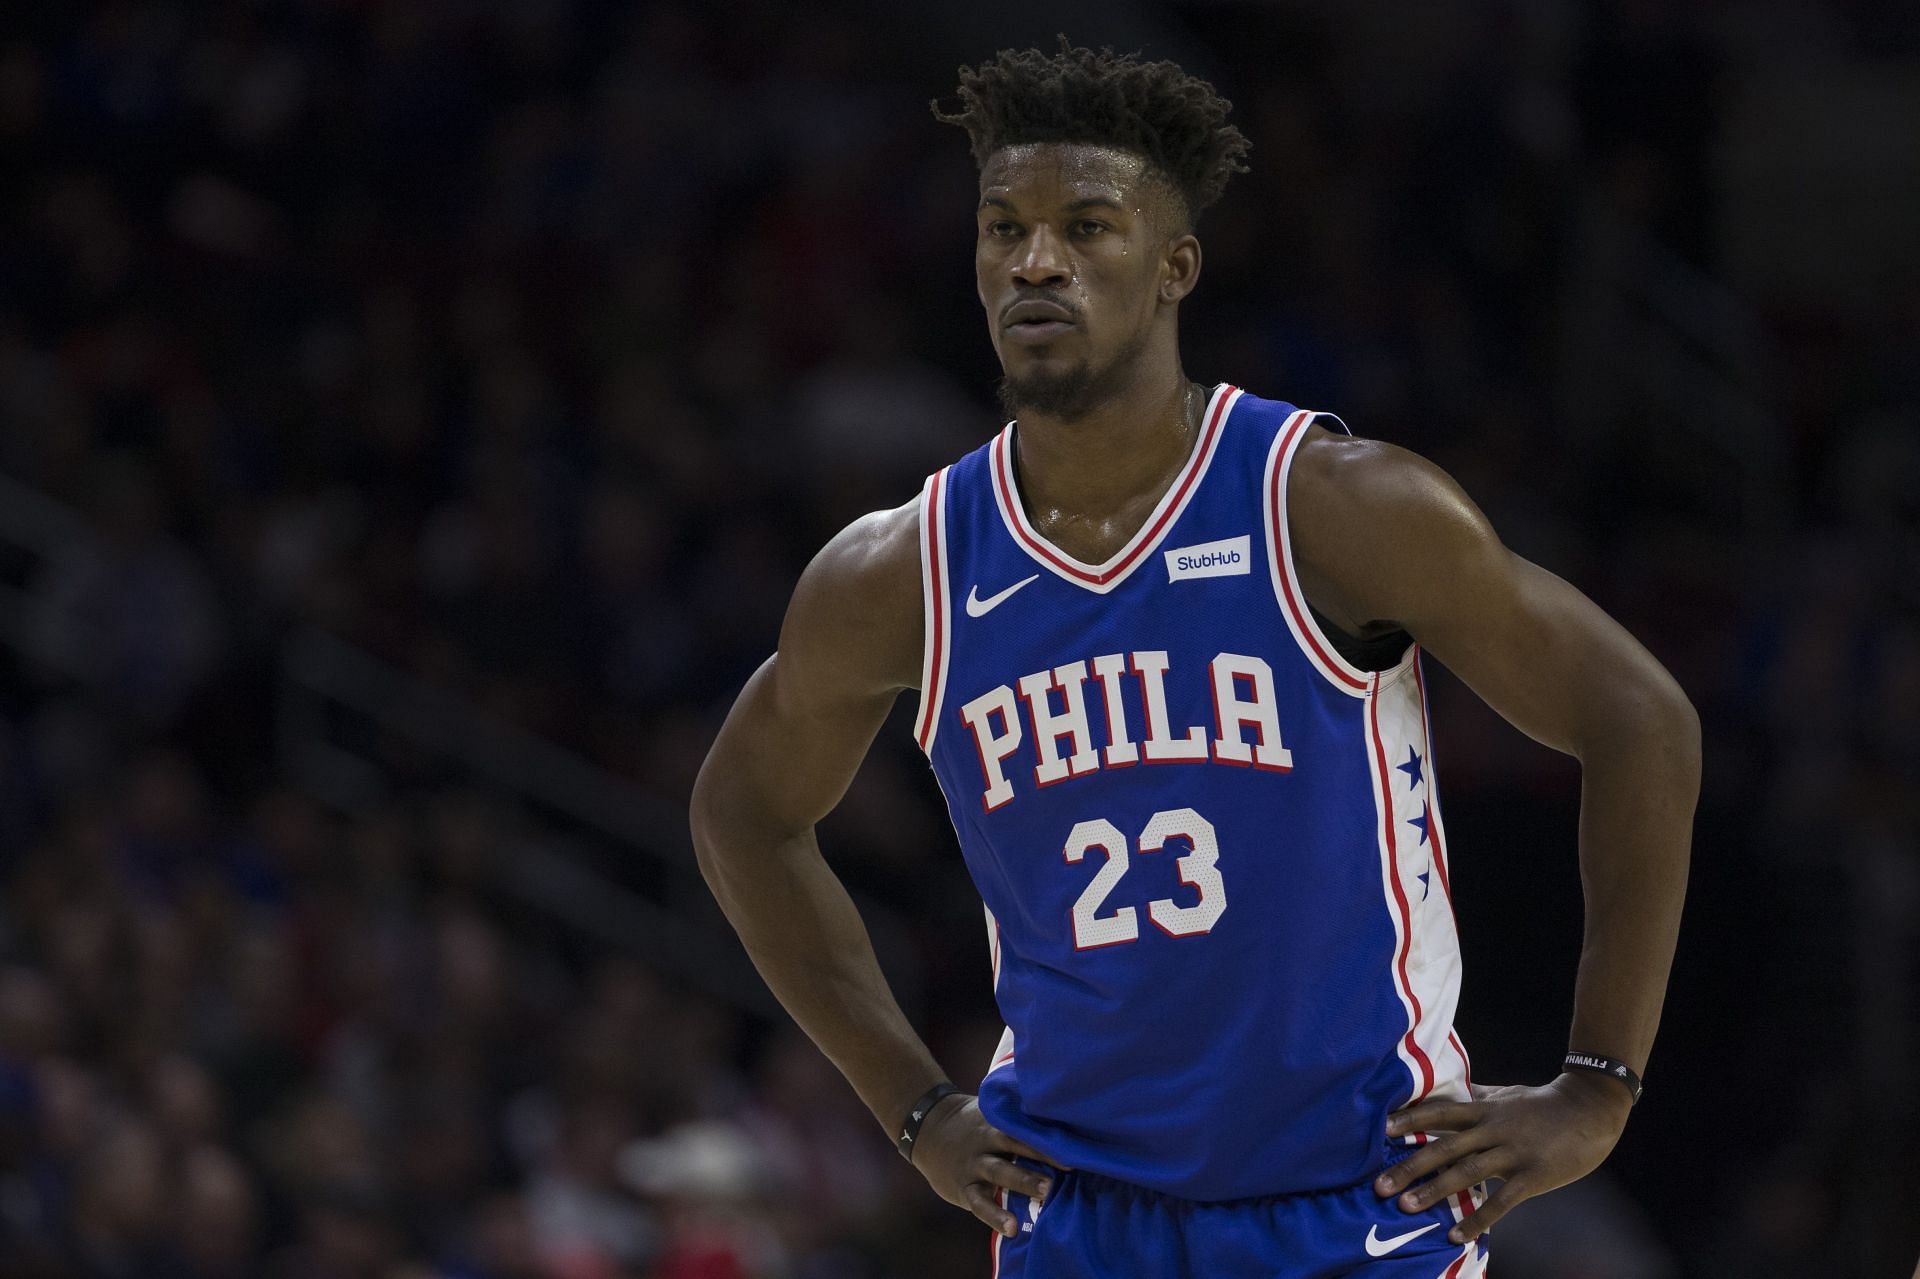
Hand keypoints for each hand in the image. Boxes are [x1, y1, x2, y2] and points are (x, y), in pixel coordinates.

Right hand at [910, 1092, 1071, 1237]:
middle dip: (1041, 1155)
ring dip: (1023, 1182)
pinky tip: (1012, 1228)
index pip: (1023, 1124)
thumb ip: (1014, 1116)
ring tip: (1046, 1193)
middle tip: (1069, 1165)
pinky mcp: (964, 1188)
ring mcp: (974, 1165)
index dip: (1046, 1131)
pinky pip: (980, 1204)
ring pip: (999, 1173)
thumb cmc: (970, 1122)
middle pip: (1015, 1145)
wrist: (926, 1128)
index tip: (1073, 1139)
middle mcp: (985, 1141)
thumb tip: (1057, 1117)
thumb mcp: (988, 1112)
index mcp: (995, 1121)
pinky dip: (996, 1216)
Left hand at [1373, 1072, 1632, 1242]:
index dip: (1410, 1120)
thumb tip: (1452, 1093)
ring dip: (1434, 1191)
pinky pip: (1500, 1202)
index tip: (1381, 1129)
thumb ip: (1478, 1098)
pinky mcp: (1533, 1175)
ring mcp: (1512, 1152)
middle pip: (1444, 1146)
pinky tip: (1455, 1234)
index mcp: (1485, 1108)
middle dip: (1410, 1166)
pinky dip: (1477, 1219)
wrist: (1590, 1108)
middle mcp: (1493, 1128)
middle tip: (1380, 1185)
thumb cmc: (1544, 1103)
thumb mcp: (1507, 1095)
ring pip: (1466, 1173)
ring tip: (1406, 1207)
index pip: (1440, 1112)